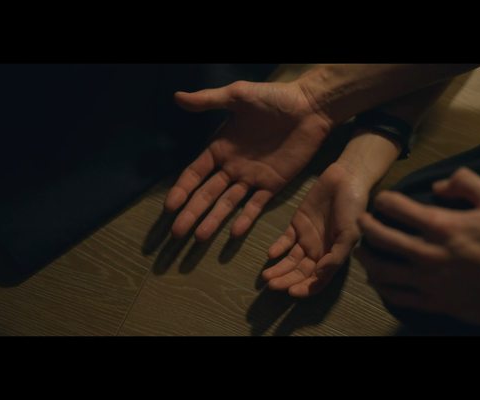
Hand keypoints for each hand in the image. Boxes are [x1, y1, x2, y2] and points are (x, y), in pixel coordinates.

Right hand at [165, 80, 332, 240]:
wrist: (310, 107)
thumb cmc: (274, 98)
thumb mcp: (238, 95)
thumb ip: (209, 100)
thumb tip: (177, 97)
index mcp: (221, 148)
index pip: (195, 174)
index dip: (181, 190)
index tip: (169, 207)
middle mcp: (233, 166)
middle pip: (207, 194)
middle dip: (191, 213)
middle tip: (176, 234)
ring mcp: (253, 177)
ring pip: (228, 204)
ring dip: (213, 220)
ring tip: (198, 238)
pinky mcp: (273, 184)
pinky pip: (257, 205)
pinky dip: (245, 218)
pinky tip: (233, 233)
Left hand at [262, 162, 368, 296]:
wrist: (346, 179)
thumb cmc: (353, 208)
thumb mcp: (350, 233)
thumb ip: (336, 256)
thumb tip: (320, 275)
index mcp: (333, 257)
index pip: (318, 281)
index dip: (306, 289)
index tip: (292, 292)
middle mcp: (319, 251)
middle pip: (300, 273)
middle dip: (286, 281)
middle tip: (272, 285)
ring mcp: (307, 238)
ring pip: (290, 260)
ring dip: (278, 269)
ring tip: (265, 276)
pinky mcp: (297, 223)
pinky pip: (285, 240)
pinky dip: (278, 248)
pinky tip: (271, 254)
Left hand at [356, 167, 479, 325]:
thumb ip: (466, 182)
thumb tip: (437, 185)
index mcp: (442, 226)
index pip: (397, 207)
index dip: (384, 199)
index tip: (382, 199)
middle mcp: (429, 253)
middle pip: (381, 238)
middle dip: (366, 226)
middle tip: (362, 221)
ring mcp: (428, 281)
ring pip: (382, 271)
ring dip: (367, 259)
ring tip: (362, 252)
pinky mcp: (433, 302)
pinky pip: (397, 296)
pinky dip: (382, 287)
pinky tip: (378, 279)